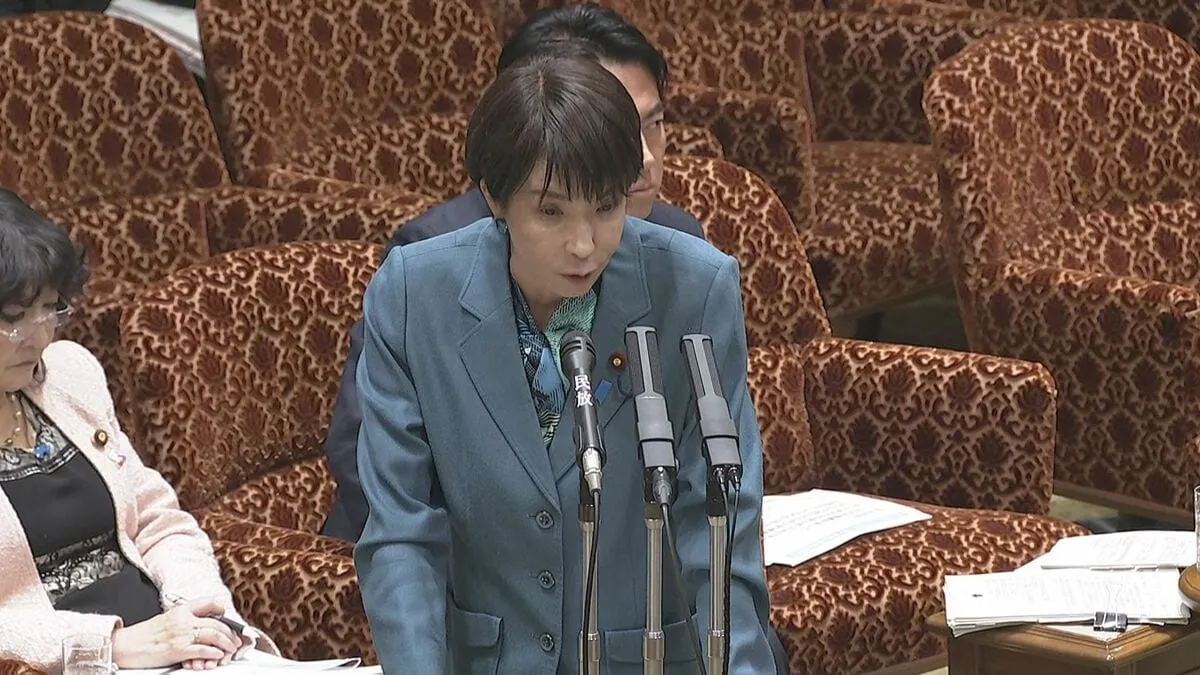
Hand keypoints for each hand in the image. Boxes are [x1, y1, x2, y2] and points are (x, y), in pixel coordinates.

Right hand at [112, 599, 241, 668]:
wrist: (124, 645)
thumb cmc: (143, 636)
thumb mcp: (165, 620)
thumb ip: (183, 620)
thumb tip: (200, 625)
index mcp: (180, 610)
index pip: (207, 603)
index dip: (222, 610)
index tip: (228, 617)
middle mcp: (183, 619)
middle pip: (216, 623)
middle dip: (230, 633)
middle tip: (236, 641)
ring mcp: (181, 634)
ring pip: (214, 635)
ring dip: (227, 643)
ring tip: (231, 649)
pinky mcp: (178, 649)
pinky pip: (203, 649)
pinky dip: (214, 652)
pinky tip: (219, 655)